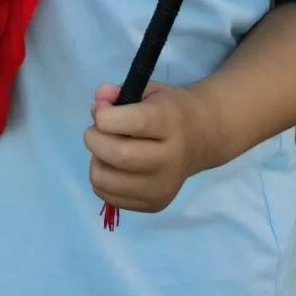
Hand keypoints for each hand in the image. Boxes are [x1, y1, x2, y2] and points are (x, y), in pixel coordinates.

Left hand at [84, 82, 210, 214]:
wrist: (201, 138)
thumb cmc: (168, 110)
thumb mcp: (146, 91)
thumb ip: (117, 94)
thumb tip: (96, 107)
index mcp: (169, 123)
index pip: (134, 123)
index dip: (105, 116)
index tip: (101, 110)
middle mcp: (170, 159)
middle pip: (118, 155)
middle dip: (94, 139)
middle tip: (96, 131)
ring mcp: (163, 186)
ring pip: (106, 180)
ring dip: (96, 161)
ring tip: (107, 150)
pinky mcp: (155, 204)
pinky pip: (110, 197)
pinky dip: (103, 180)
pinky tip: (115, 168)